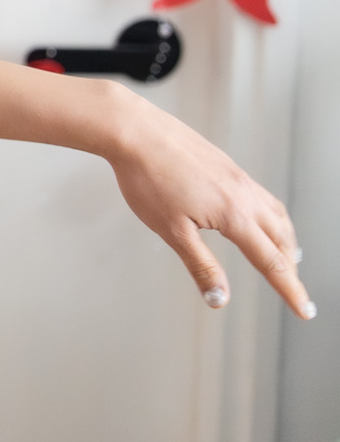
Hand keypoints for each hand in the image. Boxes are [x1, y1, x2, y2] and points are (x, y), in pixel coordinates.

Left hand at [106, 91, 311, 318]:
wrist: (135, 131)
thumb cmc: (147, 177)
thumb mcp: (172, 231)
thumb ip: (200, 266)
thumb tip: (220, 299)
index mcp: (235, 215)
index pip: (271, 262)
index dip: (290, 290)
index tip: (305, 311)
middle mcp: (244, 194)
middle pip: (281, 239)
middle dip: (290, 268)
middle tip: (294, 290)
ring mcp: (238, 177)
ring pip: (275, 215)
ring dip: (285, 241)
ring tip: (285, 258)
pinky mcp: (227, 165)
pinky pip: (261, 195)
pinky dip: (271, 216)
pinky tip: (257, 218)